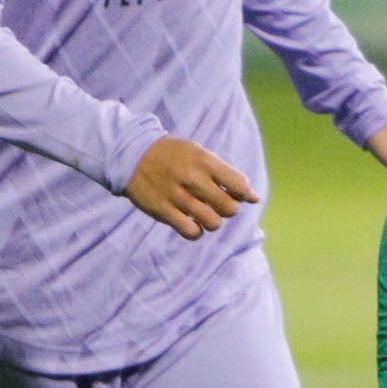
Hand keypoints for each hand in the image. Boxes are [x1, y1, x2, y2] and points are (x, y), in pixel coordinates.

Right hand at [127, 136, 258, 239]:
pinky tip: (192, 223)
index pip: (240, 185)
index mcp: (204, 161)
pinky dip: (196, 231)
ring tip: (203, 213)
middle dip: (228, 210)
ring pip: (213, 223)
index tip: (232, 192)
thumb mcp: (200, 155)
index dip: (241, 193)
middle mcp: (192, 179)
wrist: (132, 156)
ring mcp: (177, 196)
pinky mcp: (163, 211)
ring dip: (212, 222)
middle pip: (229, 208)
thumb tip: (255, 198)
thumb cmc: (173, 156)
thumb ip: (227, 175)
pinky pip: (192, 232)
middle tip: (217, 204)